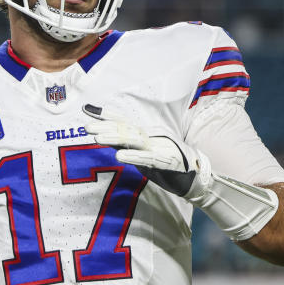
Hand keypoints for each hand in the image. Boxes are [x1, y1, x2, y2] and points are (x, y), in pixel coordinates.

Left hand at [82, 104, 211, 198]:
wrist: (197, 175)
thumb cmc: (167, 162)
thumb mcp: (144, 152)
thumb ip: (127, 145)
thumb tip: (106, 137)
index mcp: (146, 133)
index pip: (123, 121)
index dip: (105, 115)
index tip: (86, 109)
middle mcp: (152, 136)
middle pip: (125, 129)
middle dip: (104, 127)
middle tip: (86, 127)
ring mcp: (160, 146)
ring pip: (134, 140)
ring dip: (115, 138)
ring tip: (97, 139)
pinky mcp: (166, 161)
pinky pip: (147, 158)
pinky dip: (133, 156)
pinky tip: (119, 156)